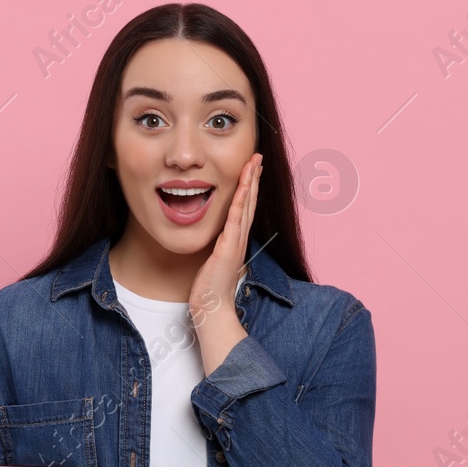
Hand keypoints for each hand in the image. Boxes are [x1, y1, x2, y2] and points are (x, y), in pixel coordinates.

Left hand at [189, 152, 259, 325]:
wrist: (212, 308)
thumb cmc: (209, 290)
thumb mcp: (213, 263)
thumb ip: (215, 249)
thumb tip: (213, 243)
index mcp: (235, 241)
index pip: (245, 208)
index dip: (249, 188)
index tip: (251, 170)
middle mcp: (240, 239)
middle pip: (250, 202)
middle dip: (254, 178)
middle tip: (258, 157)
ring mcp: (236, 242)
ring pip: (246, 206)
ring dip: (251, 183)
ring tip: (254, 163)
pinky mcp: (229, 248)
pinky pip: (236, 219)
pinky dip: (241, 201)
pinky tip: (243, 187)